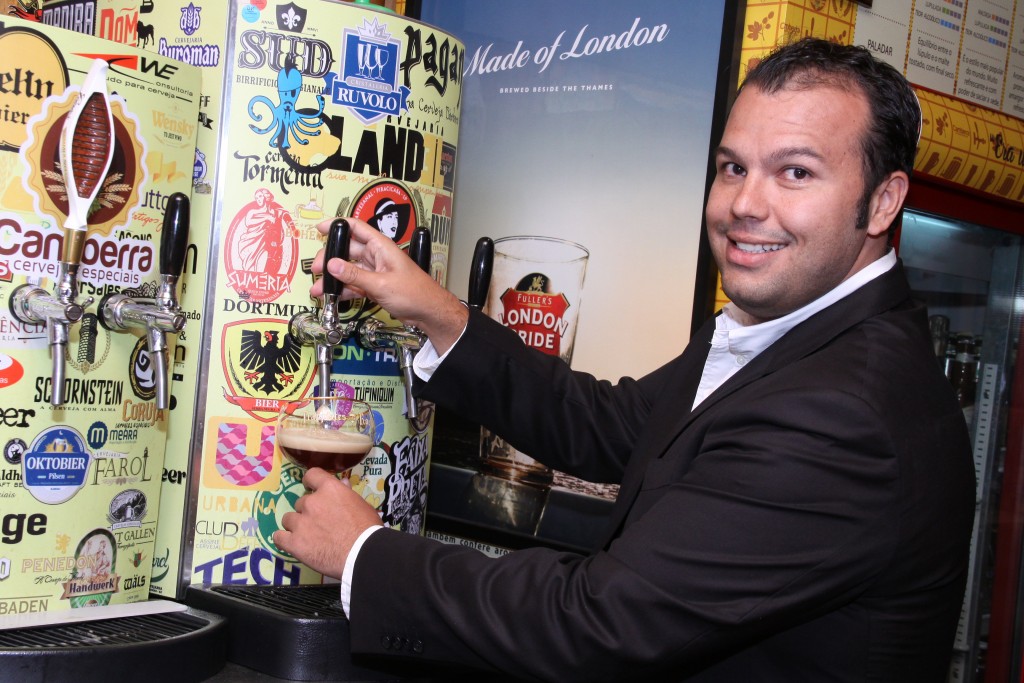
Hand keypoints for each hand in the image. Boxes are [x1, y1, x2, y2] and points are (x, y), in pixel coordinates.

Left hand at [274, 467, 382, 578]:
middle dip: (308, 511)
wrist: (362, 553)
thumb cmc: (367, 529)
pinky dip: (284, 540)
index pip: (312, 475)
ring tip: (307, 536)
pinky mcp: (294, 543)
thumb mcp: (361, 505)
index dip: (310, 482)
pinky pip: (278, 537)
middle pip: (301, 502)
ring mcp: (300, 523)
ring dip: (296, 525)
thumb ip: (347, 494)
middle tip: (319, 523)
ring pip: (288, 519)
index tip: (311, 488)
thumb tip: (342, 483)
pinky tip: (292, 543)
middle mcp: (311, 502)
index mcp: (329, 489)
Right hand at [310, 217, 467, 353]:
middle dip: (330, 258)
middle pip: (347, 250)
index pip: (355, 227)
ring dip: (333, 278)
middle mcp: (376, 256)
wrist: (428, 312)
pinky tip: (332, 296)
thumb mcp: (381, 284)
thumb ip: (354, 275)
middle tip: (316, 269)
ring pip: (348, 269)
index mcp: (380, 246)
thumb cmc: (415, 293)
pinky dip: (343, 289)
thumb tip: (332, 265)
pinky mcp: (374, 286)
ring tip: (319, 288)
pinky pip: (354, 284)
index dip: (337, 225)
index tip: (320, 229)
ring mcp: (374, 271)